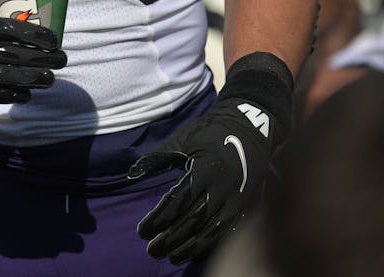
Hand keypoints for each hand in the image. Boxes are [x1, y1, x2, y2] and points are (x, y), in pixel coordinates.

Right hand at [0, 8, 65, 103]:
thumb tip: (25, 13)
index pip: (8, 28)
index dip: (35, 35)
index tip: (55, 39)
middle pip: (10, 54)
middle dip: (41, 58)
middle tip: (62, 59)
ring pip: (2, 76)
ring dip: (30, 79)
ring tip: (50, 79)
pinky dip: (9, 94)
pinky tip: (26, 94)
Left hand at [127, 53, 292, 263]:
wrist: (252, 128)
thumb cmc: (211, 132)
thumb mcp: (184, 140)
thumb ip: (159, 158)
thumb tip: (132, 174)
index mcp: (205, 169)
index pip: (178, 201)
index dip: (159, 218)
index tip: (142, 231)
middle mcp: (222, 187)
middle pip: (193, 220)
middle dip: (170, 237)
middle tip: (151, 248)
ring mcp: (236, 199)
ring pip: (211, 231)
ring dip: (189, 247)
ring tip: (170, 256)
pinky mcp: (245, 205)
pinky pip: (225, 230)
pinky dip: (208, 243)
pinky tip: (192, 251)